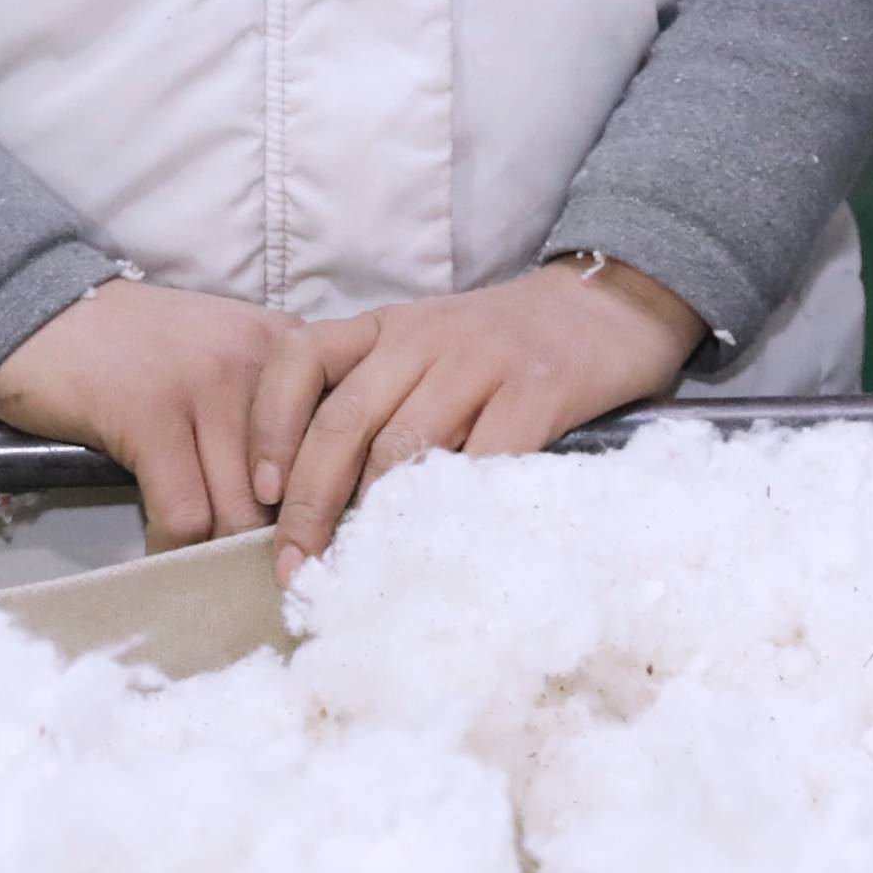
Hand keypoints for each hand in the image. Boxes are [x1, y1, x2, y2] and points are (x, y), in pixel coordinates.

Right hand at [0, 278, 332, 551]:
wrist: (46, 311)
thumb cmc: (138, 348)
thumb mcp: (227, 359)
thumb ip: (271, 412)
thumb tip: (302, 500)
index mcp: (292, 351)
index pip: (334, 444)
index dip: (321, 504)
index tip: (307, 544)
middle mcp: (262, 362)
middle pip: (293, 487)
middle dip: (274, 542)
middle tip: (258, 577)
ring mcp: (207, 386)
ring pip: (241, 508)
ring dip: (223, 554)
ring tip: (211, 576)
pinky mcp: (152, 415)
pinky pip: (184, 512)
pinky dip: (174, 548)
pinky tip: (162, 553)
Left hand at [274, 257, 703, 558]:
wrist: (609, 302)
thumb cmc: (505, 345)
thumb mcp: (429, 348)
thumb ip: (380, 397)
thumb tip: (316, 501)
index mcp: (387, 327)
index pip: (299, 358)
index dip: (270, 426)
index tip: (263, 493)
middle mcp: (424, 337)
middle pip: (344, 420)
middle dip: (309, 504)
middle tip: (296, 569)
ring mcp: (481, 361)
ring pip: (404, 445)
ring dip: (372, 518)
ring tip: (359, 570)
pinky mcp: (537, 390)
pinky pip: (483, 458)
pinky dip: (454, 509)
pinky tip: (440, 546)